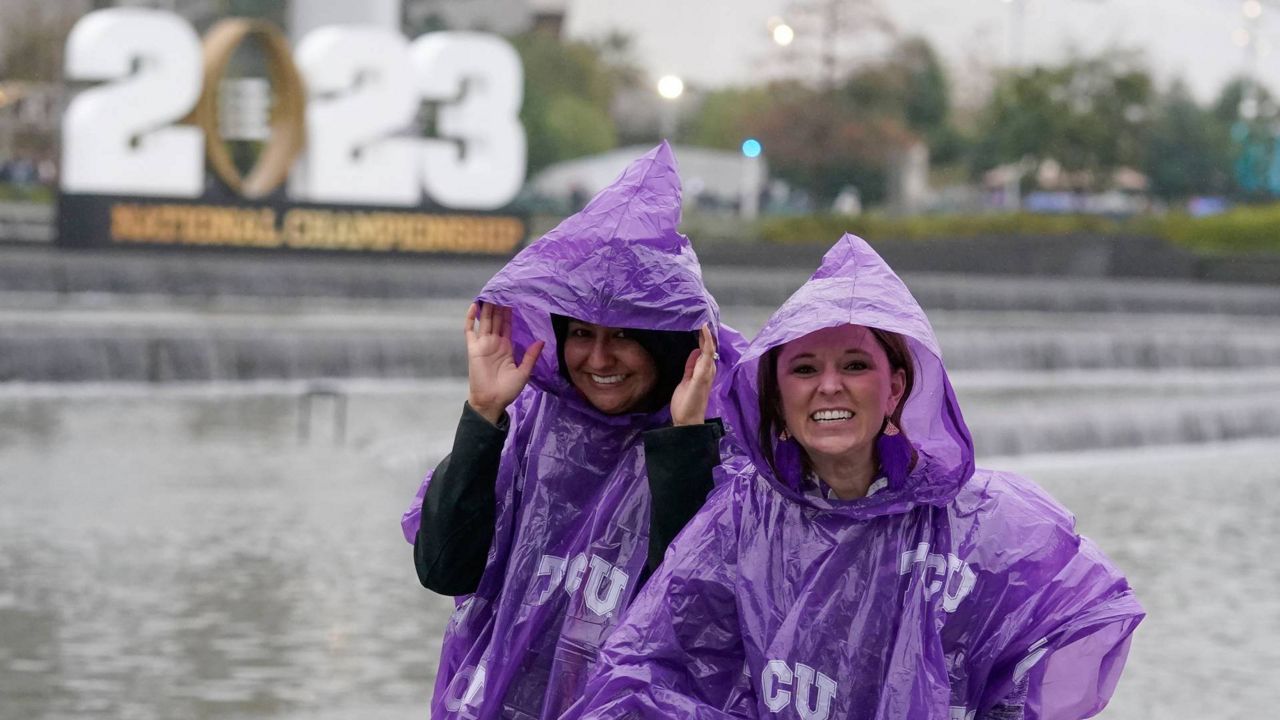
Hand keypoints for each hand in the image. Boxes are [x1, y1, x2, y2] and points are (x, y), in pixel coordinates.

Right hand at [465, 303, 543, 424]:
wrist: (492, 401)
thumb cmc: (508, 390)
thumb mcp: (524, 372)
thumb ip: (531, 356)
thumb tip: (541, 341)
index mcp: (506, 347)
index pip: (508, 324)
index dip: (510, 312)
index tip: (515, 298)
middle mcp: (494, 342)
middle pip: (496, 319)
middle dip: (499, 305)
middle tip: (504, 289)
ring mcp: (483, 344)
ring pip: (485, 321)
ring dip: (487, 307)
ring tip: (491, 292)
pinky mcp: (473, 348)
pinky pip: (469, 330)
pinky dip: (470, 318)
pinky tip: (474, 306)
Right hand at [670, 324, 716, 426]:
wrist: (686, 421)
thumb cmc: (690, 404)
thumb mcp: (695, 384)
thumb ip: (697, 368)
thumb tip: (699, 350)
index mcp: (707, 370)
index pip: (709, 349)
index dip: (707, 337)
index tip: (703, 323)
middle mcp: (705, 370)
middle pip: (707, 349)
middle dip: (706, 336)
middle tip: (701, 320)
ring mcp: (697, 373)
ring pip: (701, 353)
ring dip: (701, 342)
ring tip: (697, 329)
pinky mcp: (689, 378)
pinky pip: (693, 361)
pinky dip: (694, 351)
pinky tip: (692, 346)